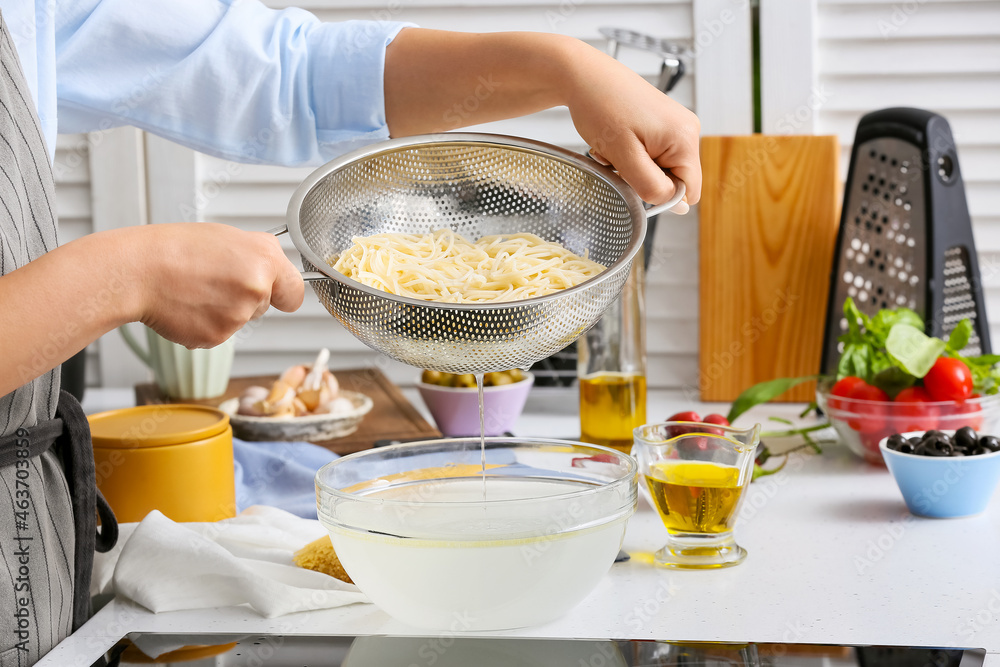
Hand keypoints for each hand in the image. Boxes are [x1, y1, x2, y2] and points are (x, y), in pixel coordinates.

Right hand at [133, 223, 303, 347]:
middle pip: (266, 305)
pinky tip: (188, 305)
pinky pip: (219, 333)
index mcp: (264, 259)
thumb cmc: (177, 249)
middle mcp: (257, 289)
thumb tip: (274, 270)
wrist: (138, 271)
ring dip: (224, 310)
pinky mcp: (217, 337)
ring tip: (196, 289)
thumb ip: (259, 256)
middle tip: (215, 279)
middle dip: (247, 297)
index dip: (285, 293)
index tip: (278, 294)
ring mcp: (238, 316)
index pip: (295, 291)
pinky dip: (205, 323)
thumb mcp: (228, 237)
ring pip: (242, 319)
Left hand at [563, 46, 700, 213]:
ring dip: (632, 166)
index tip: (632, 178)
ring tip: (614, 147)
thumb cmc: (601, 107)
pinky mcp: (661, 123)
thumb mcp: (625, 157)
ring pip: (658, 168)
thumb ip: (652, 186)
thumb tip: (679, 208)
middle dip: (641, 178)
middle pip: (672, 179)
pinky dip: (630, 154)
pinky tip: (616, 141)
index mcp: (685, 139)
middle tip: (617, 159)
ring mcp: (675, 125)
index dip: (659, 195)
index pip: (688, 192)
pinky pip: (651, 154)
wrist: (583, 75)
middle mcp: (687, 130)